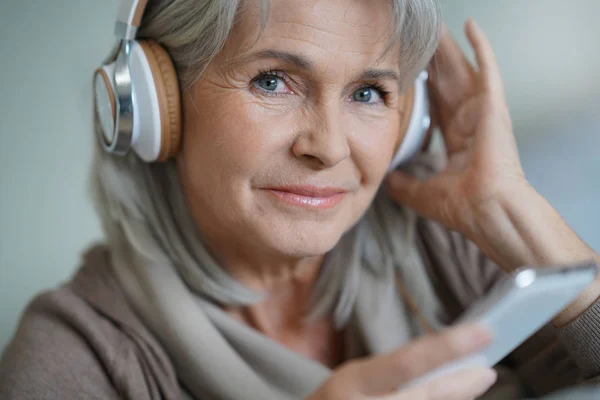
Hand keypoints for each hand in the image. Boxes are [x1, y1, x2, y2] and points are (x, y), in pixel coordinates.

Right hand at [307, 324, 496, 399]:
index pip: (408, 362)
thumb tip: (447, 362)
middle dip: (463, 386)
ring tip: (473, 384)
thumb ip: (396, 373)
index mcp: (353, 382)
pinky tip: (452, 398)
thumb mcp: (356, 379)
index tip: (485, 331)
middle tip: (488, 370)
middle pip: (427, 397)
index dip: (449, 347)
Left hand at [387, 20, 527, 237]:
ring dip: (450, 49)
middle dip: (436, 62)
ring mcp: (484, 113)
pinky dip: (480, 47)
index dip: (426, 88)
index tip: (414, 72)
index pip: (439, 107)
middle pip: (449, 83)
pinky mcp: (493, 106)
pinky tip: (469, 26)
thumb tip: (388, 180)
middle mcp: (472, 123)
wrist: (487, 211)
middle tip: (423, 40)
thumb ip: (405, 185)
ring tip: (437, 27)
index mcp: (459, 142)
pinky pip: (486, 69)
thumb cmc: (464, 208)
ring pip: (463, 71)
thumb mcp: (423, 194)